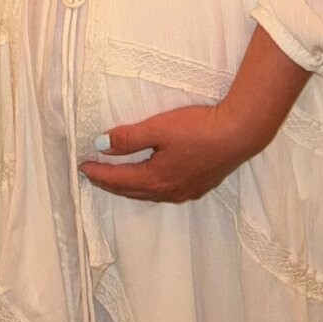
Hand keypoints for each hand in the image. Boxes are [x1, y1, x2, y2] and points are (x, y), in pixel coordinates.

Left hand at [79, 102, 260, 203]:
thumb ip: (129, 138)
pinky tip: (153, 179)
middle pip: (131, 190)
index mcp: (154, 179)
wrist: (239, 134)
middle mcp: (168, 191)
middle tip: (95, 174)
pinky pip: (165, 190)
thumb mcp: (158, 129)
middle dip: (111, 182)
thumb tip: (101, 145)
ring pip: (149, 193)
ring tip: (119, 178)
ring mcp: (186, 191)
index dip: (98, 173)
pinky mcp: (200, 185)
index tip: (82, 166)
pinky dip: (150, 186)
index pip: (118, 178)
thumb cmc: (198, 129)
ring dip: (130, 186)